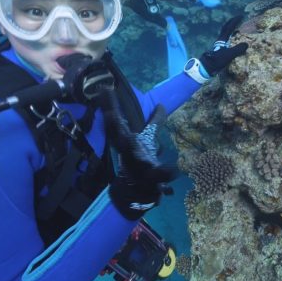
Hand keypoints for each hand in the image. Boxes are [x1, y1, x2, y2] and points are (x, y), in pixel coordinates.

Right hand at [106, 103, 176, 219]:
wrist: (137, 192)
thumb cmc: (141, 160)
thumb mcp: (147, 139)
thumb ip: (155, 121)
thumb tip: (161, 104)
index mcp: (126, 141)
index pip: (116, 122)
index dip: (110, 105)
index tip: (106, 89)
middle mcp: (129, 153)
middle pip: (119, 139)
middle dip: (114, 126)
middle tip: (109, 114)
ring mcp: (139, 167)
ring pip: (138, 160)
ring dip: (141, 156)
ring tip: (145, 144)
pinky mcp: (151, 180)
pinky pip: (159, 176)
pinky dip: (167, 173)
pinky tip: (175, 170)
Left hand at [199, 15, 247, 74]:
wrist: (207, 67)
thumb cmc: (217, 60)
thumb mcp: (229, 55)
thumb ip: (238, 49)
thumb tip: (246, 44)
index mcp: (222, 39)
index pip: (229, 27)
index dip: (235, 21)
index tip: (241, 16)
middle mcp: (220, 40)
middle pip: (225, 28)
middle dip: (231, 22)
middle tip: (238, 18)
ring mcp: (219, 44)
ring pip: (225, 33)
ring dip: (230, 29)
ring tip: (236, 27)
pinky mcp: (219, 49)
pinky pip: (226, 39)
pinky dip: (230, 36)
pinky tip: (233, 40)